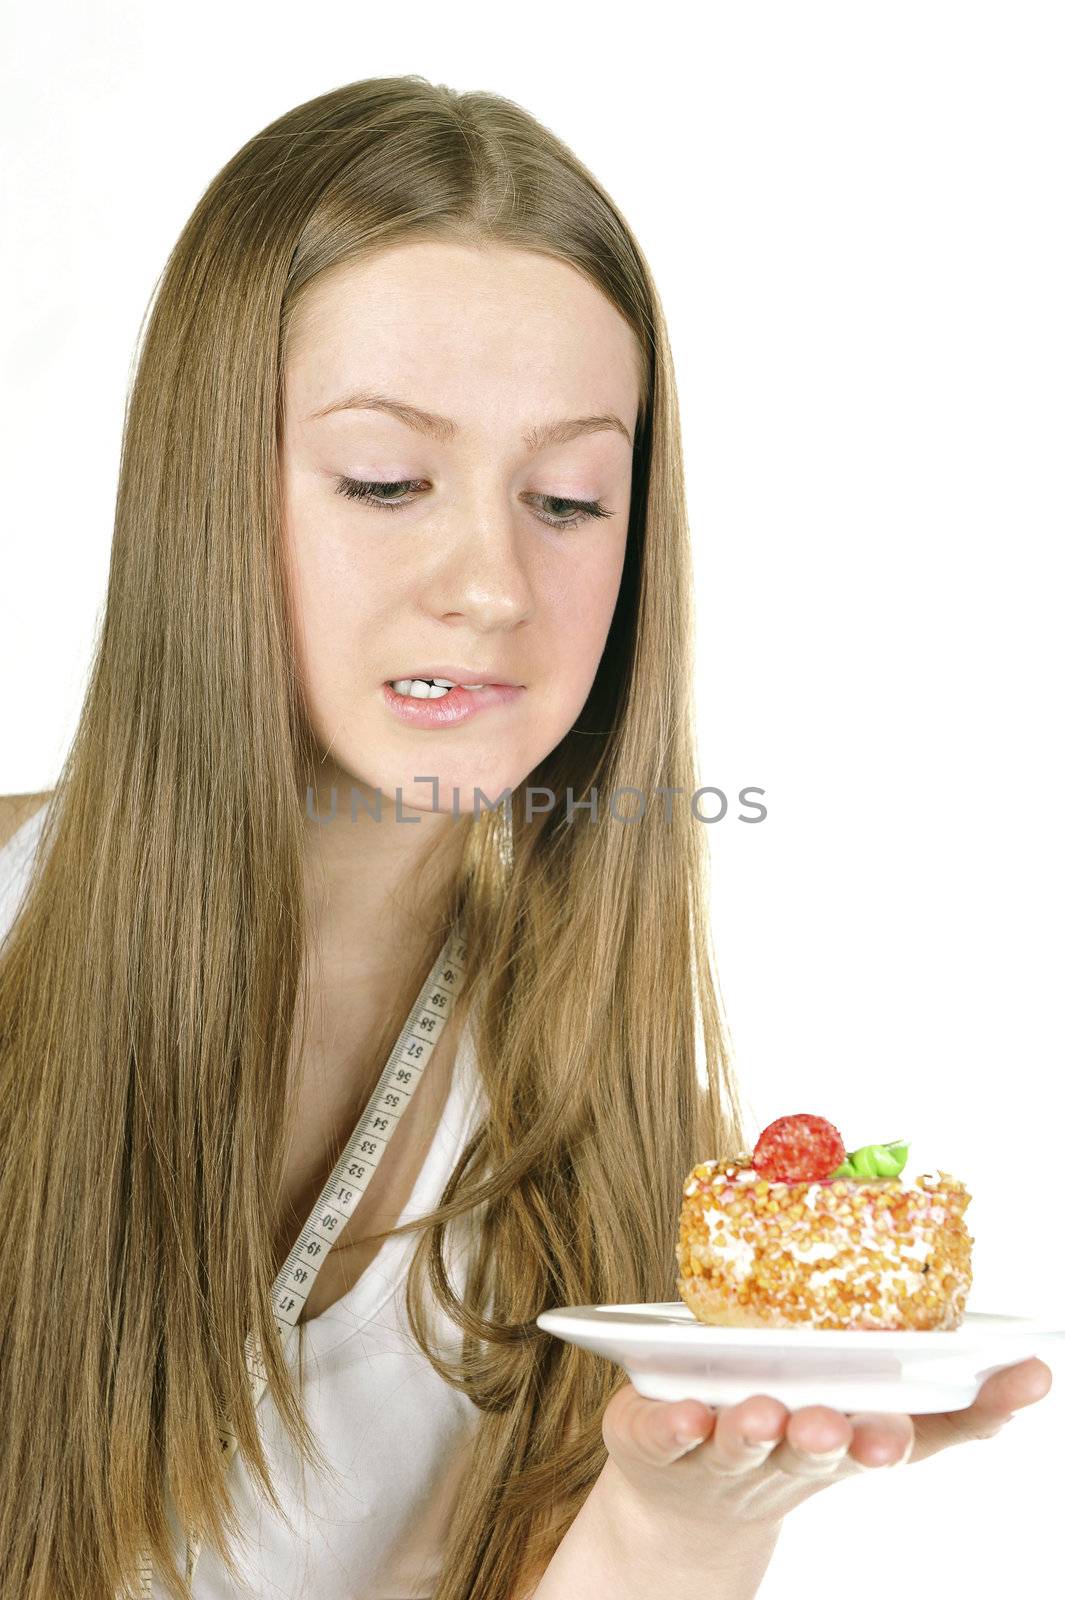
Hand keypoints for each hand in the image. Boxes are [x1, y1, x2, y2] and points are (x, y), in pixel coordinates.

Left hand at [597, 1356, 1053, 1535]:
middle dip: (835, 1438)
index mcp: (843, 1435)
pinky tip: (689, 1413)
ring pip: (744, 1446)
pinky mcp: (659, 1440)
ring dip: (758, 1431)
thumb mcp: (855, 1410)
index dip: (940, 1423)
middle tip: (846, 1426)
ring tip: (765, 1414)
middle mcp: (788, 1450)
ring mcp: (722, 1450)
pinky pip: (668, 1435)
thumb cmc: (781, 1432)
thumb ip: (927, 1392)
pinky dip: (678, 1427)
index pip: (903, 1436)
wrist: (680, 1502)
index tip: (992, 1392)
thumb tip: (1029, 1367)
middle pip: (820, 1448)